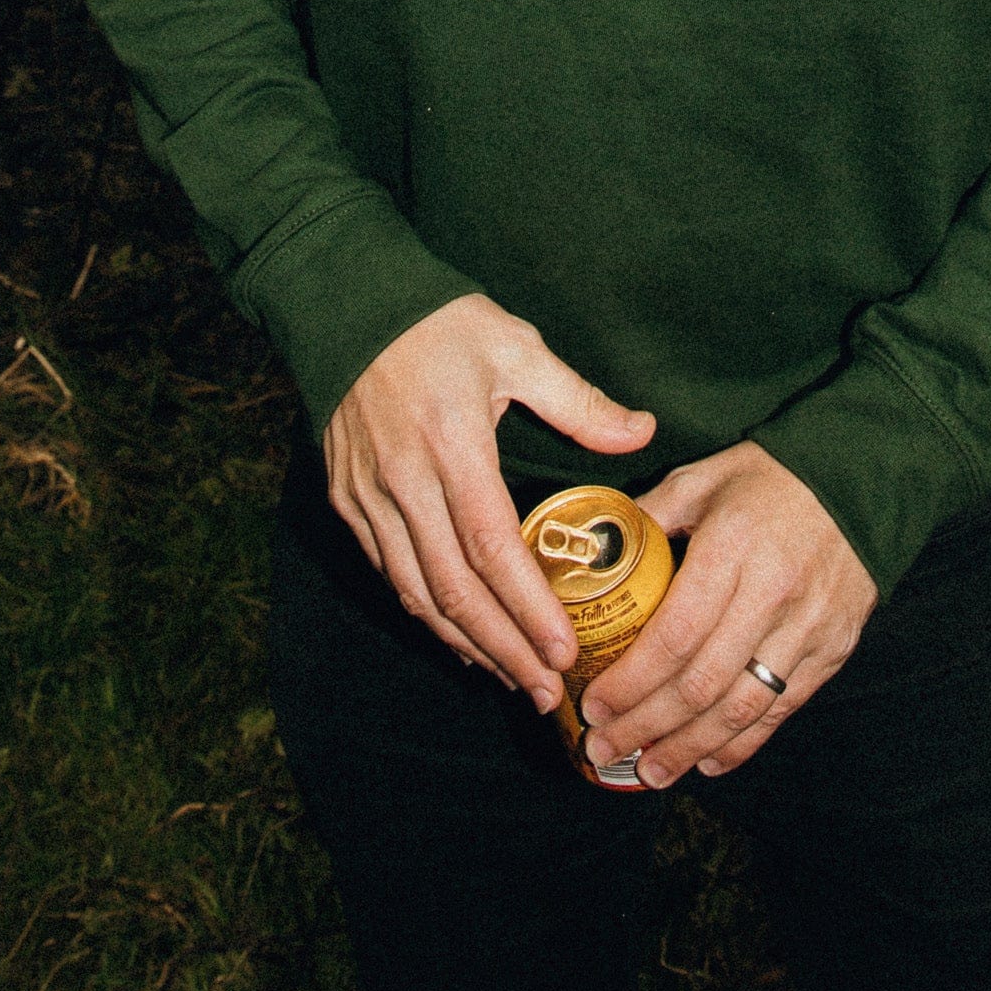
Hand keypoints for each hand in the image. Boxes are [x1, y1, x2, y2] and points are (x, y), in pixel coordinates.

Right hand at [324, 294, 654, 703]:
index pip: (492, 547)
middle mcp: (405, 481)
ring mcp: (369, 496)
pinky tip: (459, 633)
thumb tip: (643, 431)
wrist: (347, 301)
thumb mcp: (517, 348)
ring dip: (465, 643)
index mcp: (453, 445)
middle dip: (503, 649)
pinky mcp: (348, 500)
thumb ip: (579, 401)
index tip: (564, 650)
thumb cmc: (440, 323)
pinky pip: (389, 572)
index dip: (527, 608)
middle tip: (546, 689)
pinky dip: (425, 612)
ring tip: (511, 677)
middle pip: (454, 589)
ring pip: (417, 593)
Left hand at [578, 443, 873, 786]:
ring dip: (688, 748)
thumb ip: (649, 515)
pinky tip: (706, 761)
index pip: (674, 634)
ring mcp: (809, 627)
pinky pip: (781, 710)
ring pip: (740, 708)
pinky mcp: (833, 649)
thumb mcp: (703, 478)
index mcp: (732, 547)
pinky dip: (741, 744)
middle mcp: (772, 593)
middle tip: (605, 748)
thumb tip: (594, 552)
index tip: (594, 705)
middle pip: (701, 683)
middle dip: (646, 726)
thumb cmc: (771, 477)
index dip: (631, 682)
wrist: (863, 478)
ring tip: (649, 771)